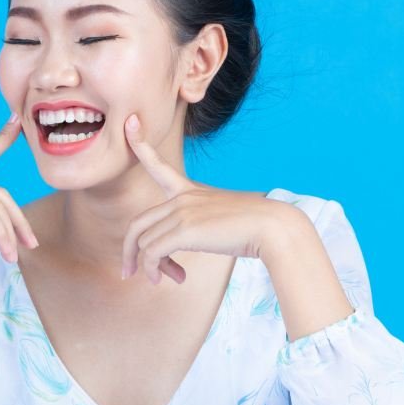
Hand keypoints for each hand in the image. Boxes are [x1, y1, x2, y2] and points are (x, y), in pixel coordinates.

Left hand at [121, 113, 278, 284]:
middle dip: (130, 250)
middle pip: (138, 224)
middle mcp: (182, 198)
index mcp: (190, 190)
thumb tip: (183, 248)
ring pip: (144, 242)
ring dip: (149, 267)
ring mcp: (182, 212)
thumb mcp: (220, 218)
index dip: (141, 146)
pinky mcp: (184, 230)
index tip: (130, 123)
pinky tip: (171, 280)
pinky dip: (154, 270)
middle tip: (129, 272)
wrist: (273, 227)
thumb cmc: (254, 227)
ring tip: (164, 280)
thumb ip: (198, 226)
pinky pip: (152, 254)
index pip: (158, 166)